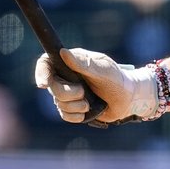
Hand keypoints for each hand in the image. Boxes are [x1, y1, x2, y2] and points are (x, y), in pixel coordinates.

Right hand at [34, 48, 155, 124]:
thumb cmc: (118, 79)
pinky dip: (77, 116)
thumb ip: (85, 63)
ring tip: (90, 102)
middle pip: (51, 87)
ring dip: (76, 106)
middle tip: (83, 92)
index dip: (40, 73)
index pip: (45, 64)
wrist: (129, 98)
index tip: (43, 83)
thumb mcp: (104, 69)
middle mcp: (66, 77)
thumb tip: (63, 52)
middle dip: (67, 93)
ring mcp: (68, 93)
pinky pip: (65, 115)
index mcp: (71, 62)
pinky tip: (87, 111)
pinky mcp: (73, 108)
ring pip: (59, 103)